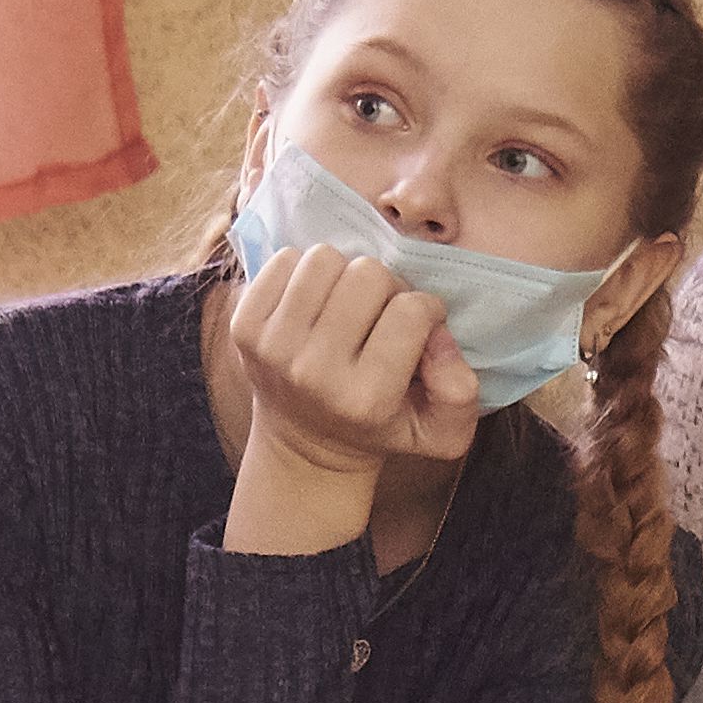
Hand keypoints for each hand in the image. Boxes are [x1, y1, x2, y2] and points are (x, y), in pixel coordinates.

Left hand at [228, 244, 479, 485]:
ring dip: (345, 274)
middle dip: (387, 287)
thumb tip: (440, 336)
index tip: (421, 326)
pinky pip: (284, 260)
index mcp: (366, 398)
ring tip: (347, 303)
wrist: (304, 443)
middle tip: (382, 312)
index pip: (411, 312)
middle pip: (368, 275)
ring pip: (325, 259)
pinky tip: (315, 302)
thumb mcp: (439, 431)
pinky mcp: (242, 326)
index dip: (427, 309)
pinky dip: (305, 272)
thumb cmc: (380, 426)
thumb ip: (460, 391)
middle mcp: (314, 372)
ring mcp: (272, 347)